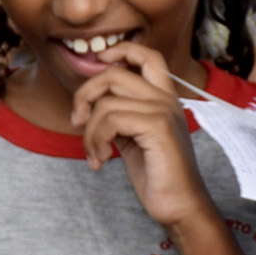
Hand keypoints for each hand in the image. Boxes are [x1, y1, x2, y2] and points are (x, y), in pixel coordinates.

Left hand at [72, 42, 215, 229]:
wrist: (178, 203)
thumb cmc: (154, 172)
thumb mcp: (131, 136)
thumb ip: (117, 113)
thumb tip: (87, 97)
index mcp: (163, 98)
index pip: (148, 56)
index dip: (120, 51)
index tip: (97, 61)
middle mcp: (167, 99)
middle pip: (113, 74)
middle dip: (83, 96)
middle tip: (77, 122)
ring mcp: (164, 111)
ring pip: (104, 104)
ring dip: (88, 133)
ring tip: (93, 154)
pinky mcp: (158, 127)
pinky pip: (110, 120)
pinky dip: (94, 141)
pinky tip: (98, 161)